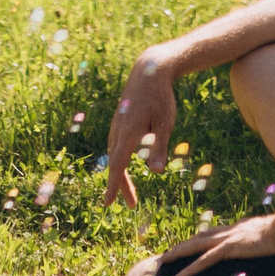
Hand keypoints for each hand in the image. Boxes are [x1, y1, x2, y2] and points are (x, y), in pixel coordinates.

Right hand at [104, 50, 178, 208]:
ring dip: (121, 174)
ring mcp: (117, 125)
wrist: (148, 71)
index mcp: (129, 133)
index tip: (108, 203)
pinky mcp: (121, 121)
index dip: (113, 185)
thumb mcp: (165, 123)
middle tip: (130, 204)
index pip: (118, 165)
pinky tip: (127, 164)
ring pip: (115, 154)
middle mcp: (119, 130)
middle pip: (115, 163)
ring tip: (130, 192)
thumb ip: (160, 148)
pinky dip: (120, 161)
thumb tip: (156, 173)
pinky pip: (116, 146)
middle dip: (120, 185)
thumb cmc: (160, 98)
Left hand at [166, 213, 274, 275]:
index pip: (208, 234)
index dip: (195, 240)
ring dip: (177, 255)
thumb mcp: (264, 235)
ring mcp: (225, 240)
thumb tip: (257, 242)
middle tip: (166, 254)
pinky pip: (204, 261)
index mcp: (233, 229)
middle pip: (196, 239)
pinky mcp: (228, 249)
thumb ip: (256, 238)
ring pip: (194, 247)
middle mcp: (225, 232)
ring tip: (164, 261)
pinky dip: (190, 269)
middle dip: (180, 247)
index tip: (185, 245)